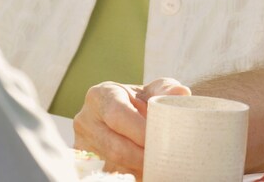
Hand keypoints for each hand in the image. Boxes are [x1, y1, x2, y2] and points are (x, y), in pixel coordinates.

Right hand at [73, 78, 190, 175]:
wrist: (127, 114)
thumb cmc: (143, 100)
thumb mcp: (155, 90)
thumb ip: (168, 90)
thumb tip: (180, 93)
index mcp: (100, 96)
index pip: (117, 115)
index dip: (139, 131)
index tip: (159, 140)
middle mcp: (86, 119)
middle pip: (114, 146)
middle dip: (141, 156)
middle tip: (163, 159)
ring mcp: (83, 143)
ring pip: (112, 164)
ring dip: (136, 168)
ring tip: (157, 165)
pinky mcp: (86, 162)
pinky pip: (109, 173)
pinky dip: (129, 173)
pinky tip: (144, 171)